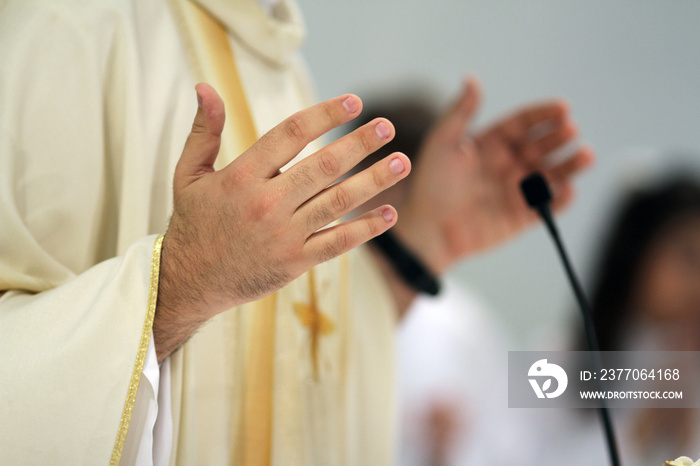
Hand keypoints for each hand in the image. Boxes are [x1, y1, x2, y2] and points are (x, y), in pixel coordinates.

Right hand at [154, 83, 410, 359]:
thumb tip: (207, 87)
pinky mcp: (295, 263)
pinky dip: (366, 228)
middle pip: (323, 166)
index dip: (325, 114)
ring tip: (403, 162)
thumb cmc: (193, 223)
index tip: (354, 101)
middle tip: (387, 127)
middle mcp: (266, 204)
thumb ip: (204, 131)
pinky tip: (390, 212)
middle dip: (360, 143)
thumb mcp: (188, 174)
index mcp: (241, 177)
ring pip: (338, 201)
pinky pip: (338, 242)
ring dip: (374, 180)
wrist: (190, 281)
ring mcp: (284, 235)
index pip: (290, 135)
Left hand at [396, 77, 593, 273]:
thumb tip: (472, 79)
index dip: (543, 114)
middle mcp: (507, 164)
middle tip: (570, 130)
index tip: (563, 108)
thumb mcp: (443, 142)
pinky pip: (548, 207)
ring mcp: (515, 190)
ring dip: (570, 164)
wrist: (428, 229)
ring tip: (585, 155)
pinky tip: (569, 189)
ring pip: (551, 174)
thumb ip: (460, 112)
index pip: (523, 123)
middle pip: (541, 145)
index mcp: (491, 143)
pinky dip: (561, 200)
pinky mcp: (521, 217)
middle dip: (559, 136)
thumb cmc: (431, 184)